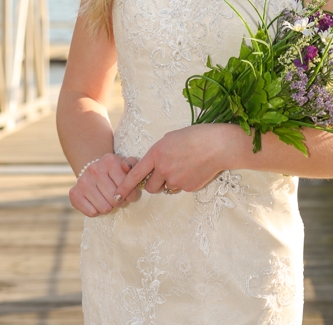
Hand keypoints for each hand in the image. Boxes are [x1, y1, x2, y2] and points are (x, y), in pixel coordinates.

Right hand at [68, 152, 138, 216]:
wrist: (93, 172)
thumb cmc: (115, 173)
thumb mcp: (126, 166)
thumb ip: (133, 164)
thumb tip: (126, 166)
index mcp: (109, 160)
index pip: (126, 187)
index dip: (131, 195)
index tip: (128, 194)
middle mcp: (94, 169)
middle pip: (115, 200)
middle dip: (119, 202)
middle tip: (117, 198)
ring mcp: (82, 181)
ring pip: (104, 208)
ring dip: (108, 207)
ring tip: (107, 200)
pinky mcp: (74, 193)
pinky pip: (92, 212)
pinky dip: (96, 212)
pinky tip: (96, 203)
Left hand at [117, 125, 234, 195]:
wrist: (216, 146)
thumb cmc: (193, 137)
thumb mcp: (168, 139)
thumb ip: (157, 154)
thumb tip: (152, 165)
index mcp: (155, 155)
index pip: (135, 175)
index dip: (124, 186)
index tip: (116, 195)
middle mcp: (163, 170)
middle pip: (150, 187)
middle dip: (152, 184)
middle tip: (161, 174)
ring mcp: (176, 180)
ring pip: (166, 188)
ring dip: (168, 182)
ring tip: (181, 167)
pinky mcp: (189, 187)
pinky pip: (180, 189)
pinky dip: (182, 183)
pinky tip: (191, 170)